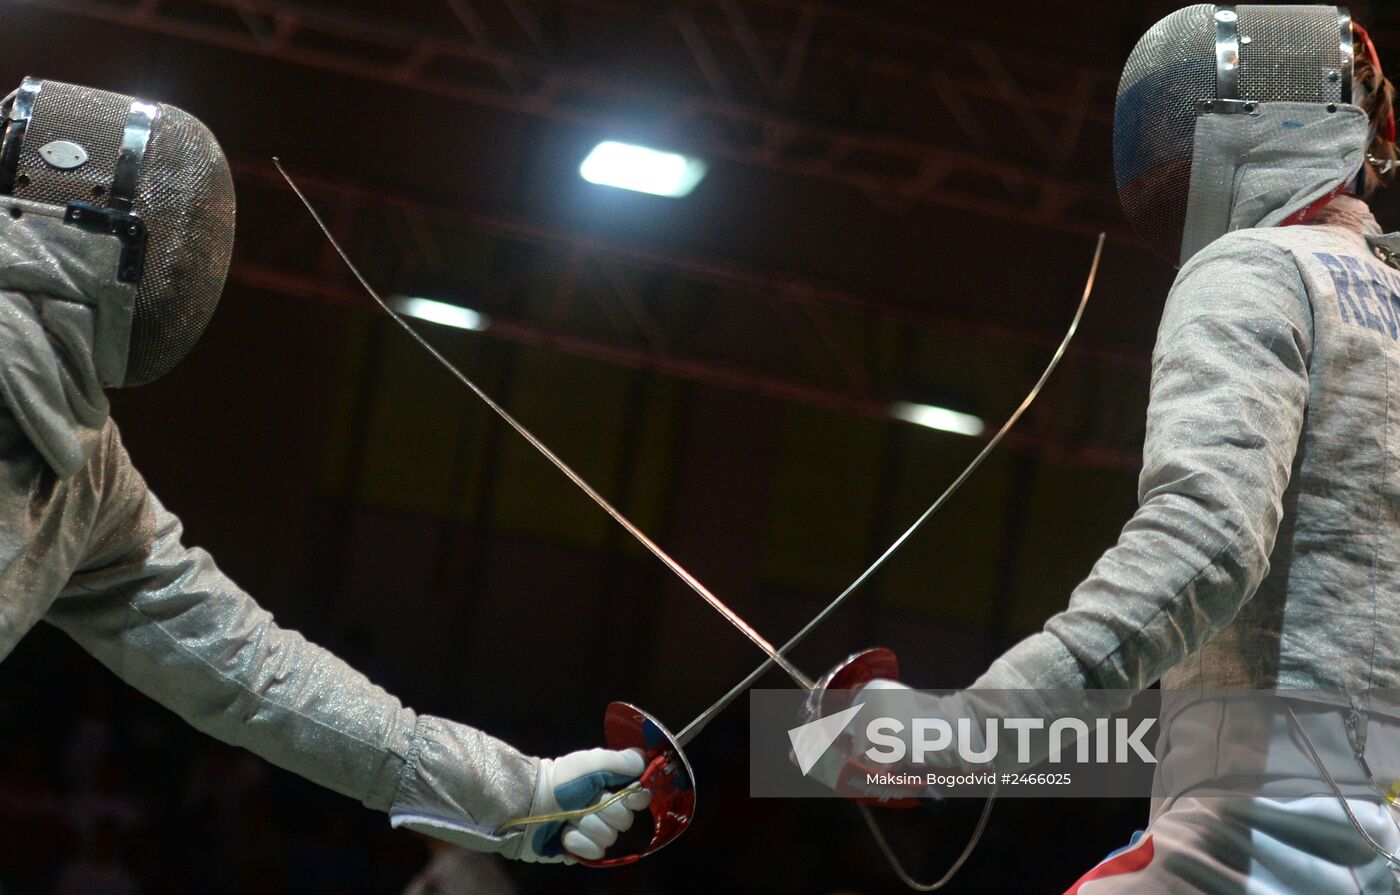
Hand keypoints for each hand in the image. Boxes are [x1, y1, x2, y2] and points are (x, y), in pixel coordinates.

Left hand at [522, 747, 651, 862]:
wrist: (529, 805)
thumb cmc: (561, 781)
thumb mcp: (592, 762)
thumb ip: (623, 762)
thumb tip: (645, 761)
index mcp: (611, 786)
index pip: (640, 797)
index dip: (632, 797)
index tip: (616, 791)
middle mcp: (607, 809)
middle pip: (625, 821)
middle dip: (603, 812)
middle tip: (584, 803)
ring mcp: (594, 831)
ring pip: (609, 838)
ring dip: (588, 827)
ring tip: (570, 818)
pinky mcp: (582, 850)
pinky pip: (595, 853)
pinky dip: (578, 842)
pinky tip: (564, 834)